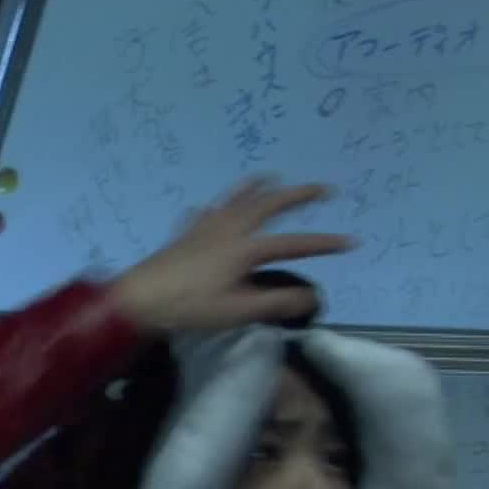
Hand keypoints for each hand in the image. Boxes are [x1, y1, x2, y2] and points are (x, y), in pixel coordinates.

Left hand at [108, 178, 351, 331]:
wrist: (139, 299)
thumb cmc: (190, 307)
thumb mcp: (238, 310)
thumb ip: (277, 303)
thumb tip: (312, 297)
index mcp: (246, 247)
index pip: (294, 243)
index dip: (323, 243)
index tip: (350, 241)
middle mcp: (229, 229)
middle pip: (269, 204)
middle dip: (298, 195)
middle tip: (321, 188)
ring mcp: (205, 228)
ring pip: (236, 199)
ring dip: (257, 188)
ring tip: (270, 177)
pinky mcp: (185, 235)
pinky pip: (205, 213)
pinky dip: (215, 208)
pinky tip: (209, 210)